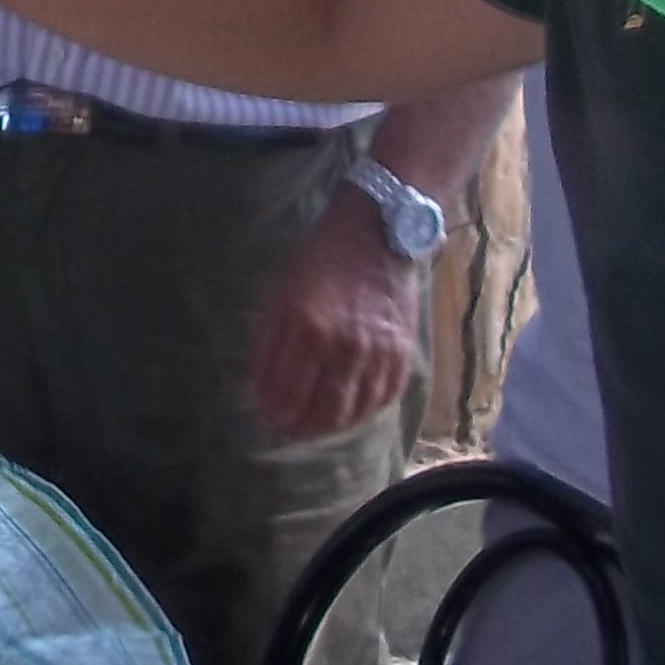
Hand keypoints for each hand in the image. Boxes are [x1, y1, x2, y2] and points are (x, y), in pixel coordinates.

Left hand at [248, 183, 421, 439]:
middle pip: (320, 413)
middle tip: (289, 428)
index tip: (266, 415)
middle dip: (299, 427)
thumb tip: (262, 391)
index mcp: (307, 328)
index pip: (286, 394)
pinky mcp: (403, 353)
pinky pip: (382, 399)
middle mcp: (345, 346)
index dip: (273, 412)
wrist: (375, 236)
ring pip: (353, 413)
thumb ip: (269, 345)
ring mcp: (378, 352)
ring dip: (330, 426)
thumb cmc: (319, 262)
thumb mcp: (280, 295)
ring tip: (315, 425)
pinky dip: (362, 412)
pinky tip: (348, 411)